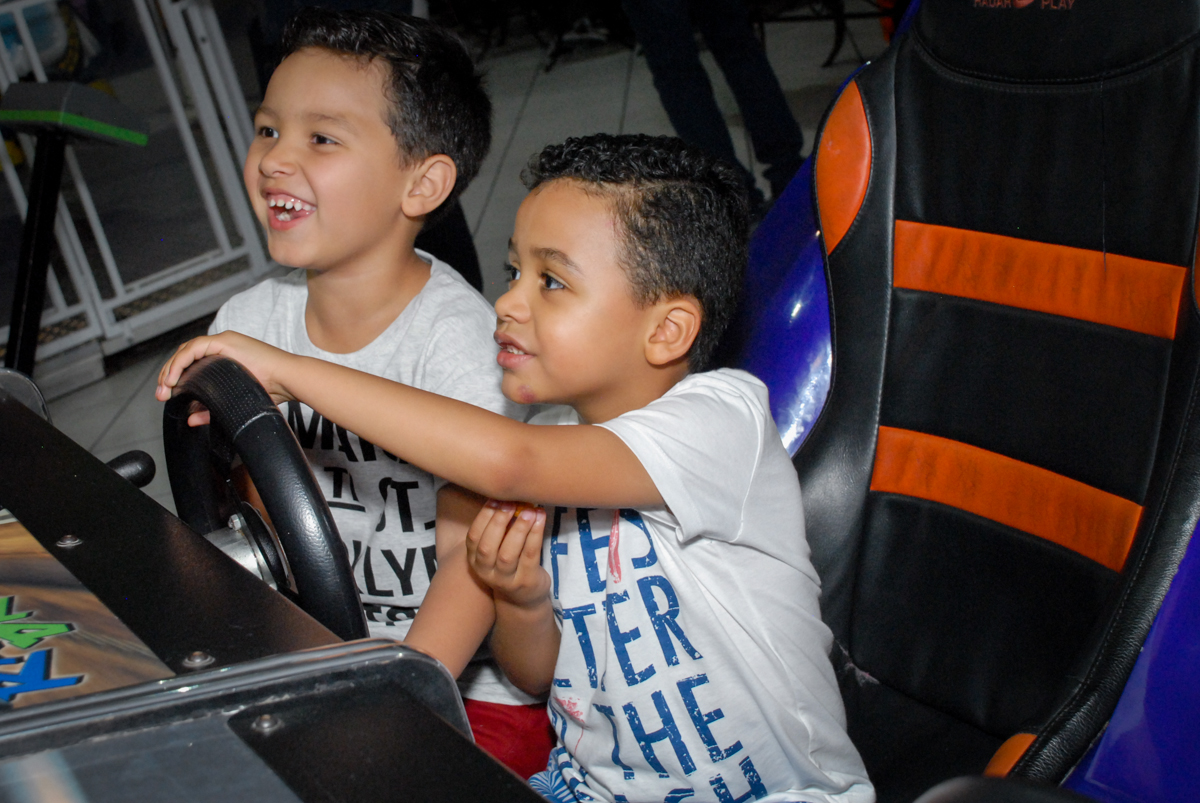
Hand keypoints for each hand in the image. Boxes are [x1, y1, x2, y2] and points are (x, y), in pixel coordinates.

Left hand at [156, 332, 296, 424]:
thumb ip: (211, 410)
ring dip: (171, 368)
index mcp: (224, 358)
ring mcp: (223, 342)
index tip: (168, 395)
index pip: (191, 363)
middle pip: (184, 356)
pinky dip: (180, 363)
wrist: (289, 380)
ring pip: (185, 350)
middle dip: (168, 375)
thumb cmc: (271, 390)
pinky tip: (174, 379)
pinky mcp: (224, 342)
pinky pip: (193, 349)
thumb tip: (190, 419)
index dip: (175, 377)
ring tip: (166, 388)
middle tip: (161, 395)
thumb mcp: (234, 402)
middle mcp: (221, 347)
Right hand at [465, 500, 548, 607]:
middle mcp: (486, 572)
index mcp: (474, 560)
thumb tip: (508, 496)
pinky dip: (535, 535)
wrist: (523, 598)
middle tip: (511, 503)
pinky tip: (540, 519)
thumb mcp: (497, 549)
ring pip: (508, 554)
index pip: (473, 538)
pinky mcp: (526, 582)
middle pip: (487, 547)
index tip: (495, 499)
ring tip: (529, 511)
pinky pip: (530, 556)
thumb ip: (498, 528)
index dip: (483, 517)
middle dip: (498, 522)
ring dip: (519, 529)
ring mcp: (506, 580)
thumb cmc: (509, 564)